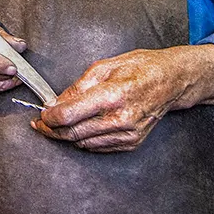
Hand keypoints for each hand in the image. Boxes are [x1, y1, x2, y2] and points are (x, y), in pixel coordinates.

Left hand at [34, 44, 213, 151]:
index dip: (48, 117)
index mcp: (112, 95)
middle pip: (73, 133)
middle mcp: (120, 119)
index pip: (69, 115)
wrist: (172, 81)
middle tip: (40, 123)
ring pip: (83, 143)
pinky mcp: (131, 143)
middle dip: (52, 129)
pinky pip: (97, 146)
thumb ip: (78, 87)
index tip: (40, 114)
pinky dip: (84, 139)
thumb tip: (56, 102)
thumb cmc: (141, 68)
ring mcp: (127, 134)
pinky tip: (79, 128)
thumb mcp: (105, 66)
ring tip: (56, 125)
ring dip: (66, 136)